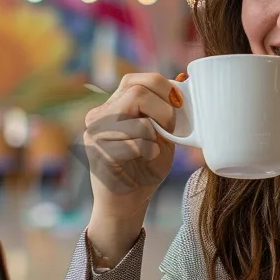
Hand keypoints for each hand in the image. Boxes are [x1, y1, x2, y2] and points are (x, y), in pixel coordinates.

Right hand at [83, 71, 184, 222]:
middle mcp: (99, 115)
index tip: (178, 103)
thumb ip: (166, 109)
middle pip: (137, 93)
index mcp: (113, 106)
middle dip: (164, 111)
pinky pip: (134, 144)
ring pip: (138, 121)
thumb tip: (184, 77)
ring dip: (155, 137)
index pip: (134, 79)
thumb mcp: (161, 133)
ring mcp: (95, 134)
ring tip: (153, 149)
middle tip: (170, 129)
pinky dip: (148, 151)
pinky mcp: (98, 153)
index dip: (160, 86)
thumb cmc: (145, 166)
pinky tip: (145, 159)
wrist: (127, 203)